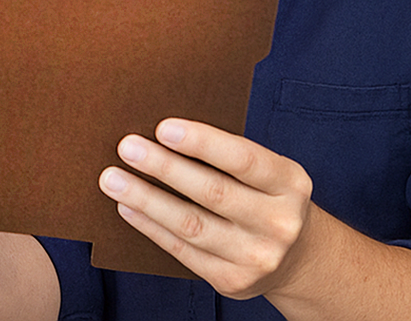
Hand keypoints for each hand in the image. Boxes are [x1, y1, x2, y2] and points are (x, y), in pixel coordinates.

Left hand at [99, 119, 315, 299]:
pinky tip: (128, 207)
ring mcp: (256, 257)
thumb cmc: (269, 200)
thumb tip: (164, 135)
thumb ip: (229, 158)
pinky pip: (182, 251)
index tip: (163, 128)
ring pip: (191, 225)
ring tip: (113, 179)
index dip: (202, 143)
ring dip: (147, 200)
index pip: (244, 159)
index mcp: (290, 184)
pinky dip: (151, 227)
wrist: (297, 259)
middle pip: (213, 192)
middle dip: (165, 168)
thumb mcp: (270, 174)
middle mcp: (279, 223)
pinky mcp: (232, 281)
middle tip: (128, 147)